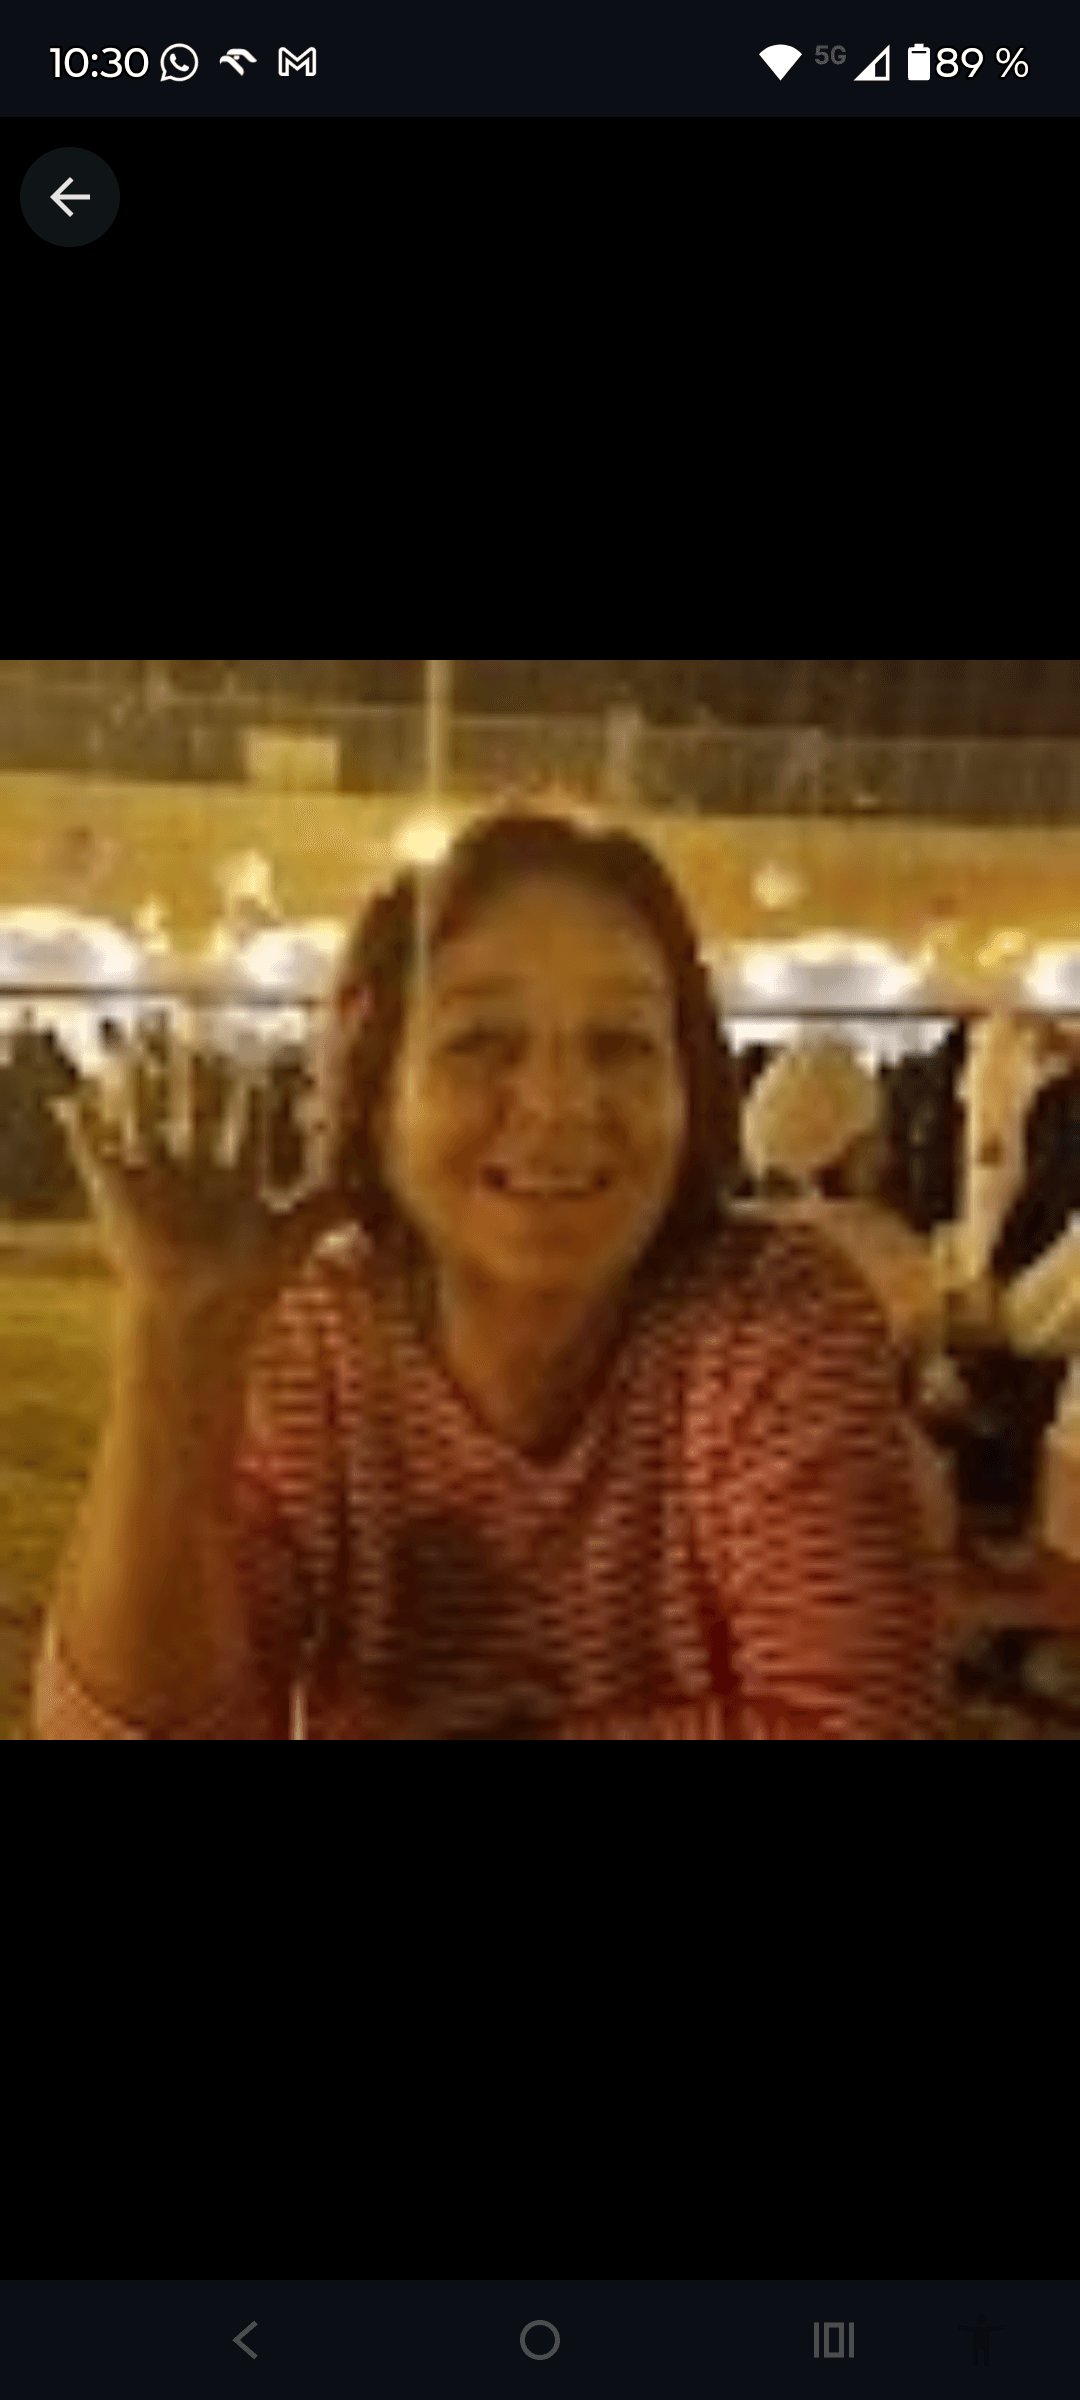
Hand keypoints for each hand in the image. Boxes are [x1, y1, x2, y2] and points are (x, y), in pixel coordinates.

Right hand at [52, 1022, 354, 1345]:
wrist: (198, 1319)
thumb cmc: (250, 1284)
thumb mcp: (296, 1236)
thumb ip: (331, 1208)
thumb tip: (375, 1186)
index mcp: (234, 1178)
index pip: (245, 1122)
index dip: (252, 1090)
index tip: (259, 1053)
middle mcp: (195, 1173)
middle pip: (197, 1109)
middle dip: (197, 1071)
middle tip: (196, 1025)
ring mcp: (156, 1181)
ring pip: (149, 1117)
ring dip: (142, 1082)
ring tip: (136, 1040)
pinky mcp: (118, 1194)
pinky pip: (97, 1153)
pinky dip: (81, 1128)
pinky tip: (72, 1097)